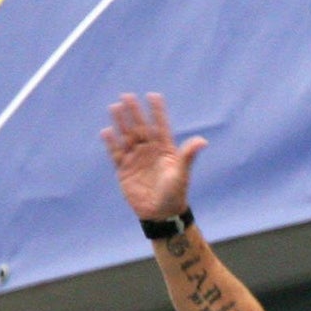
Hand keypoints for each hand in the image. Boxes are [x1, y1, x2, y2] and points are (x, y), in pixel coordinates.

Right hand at [101, 92, 206, 220]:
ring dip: (121, 122)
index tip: (153, 96)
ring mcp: (136, 159)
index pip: (160, 126)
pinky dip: (111, 143)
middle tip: (127, 95)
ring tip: (115, 107)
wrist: (161, 215)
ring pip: (126, 137)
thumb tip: (203, 141)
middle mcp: (149, 151)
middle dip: (134, 112)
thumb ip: (188, 155)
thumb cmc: (175, 194)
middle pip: (140, 128)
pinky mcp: (124, 170)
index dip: (157, 112)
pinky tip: (107, 131)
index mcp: (164, 150)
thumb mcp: (182, 173)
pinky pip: (116, 154)